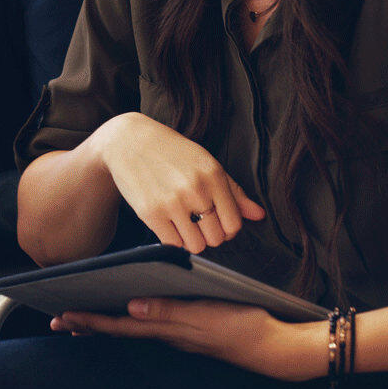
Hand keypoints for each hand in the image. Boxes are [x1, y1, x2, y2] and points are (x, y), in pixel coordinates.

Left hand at [53, 298, 321, 380]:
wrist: (279, 347)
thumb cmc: (246, 327)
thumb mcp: (208, 316)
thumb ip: (171, 312)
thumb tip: (131, 308)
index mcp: (170, 330)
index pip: (121, 326)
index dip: (91, 321)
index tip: (63, 316)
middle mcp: (171, 335)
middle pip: (122, 331)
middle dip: (89, 325)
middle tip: (58, 321)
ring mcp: (182, 336)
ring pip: (135, 330)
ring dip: (107, 324)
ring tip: (82, 320)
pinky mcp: (194, 332)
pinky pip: (153, 327)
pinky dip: (132, 323)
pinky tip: (131, 316)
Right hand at [92, 113, 265, 253]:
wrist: (128, 141)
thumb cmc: (172, 152)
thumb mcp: (206, 163)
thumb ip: (234, 191)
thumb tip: (259, 215)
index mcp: (213, 175)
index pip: (234, 223)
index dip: (228, 229)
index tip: (217, 222)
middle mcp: (195, 189)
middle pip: (216, 239)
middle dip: (209, 235)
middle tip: (198, 223)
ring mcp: (172, 202)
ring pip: (196, 246)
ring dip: (191, 240)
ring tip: (183, 224)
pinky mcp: (151, 213)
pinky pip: (172, 245)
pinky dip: (174, 240)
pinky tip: (169, 224)